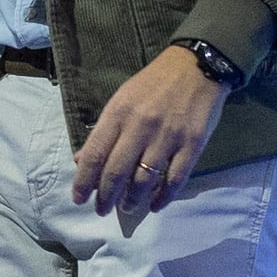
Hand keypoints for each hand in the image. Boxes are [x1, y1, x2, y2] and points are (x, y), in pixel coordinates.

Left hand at [73, 48, 227, 213]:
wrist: (197, 66)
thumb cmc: (154, 84)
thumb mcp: (122, 99)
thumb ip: (102, 131)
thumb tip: (81, 160)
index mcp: (118, 113)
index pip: (94, 154)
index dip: (83, 181)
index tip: (79, 198)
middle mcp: (140, 126)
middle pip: (116, 172)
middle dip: (105, 197)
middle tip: (102, 210)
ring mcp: (167, 137)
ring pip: (144, 180)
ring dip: (132, 200)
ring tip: (127, 207)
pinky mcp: (192, 144)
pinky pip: (175, 179)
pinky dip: (164, 197)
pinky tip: (155, 205)